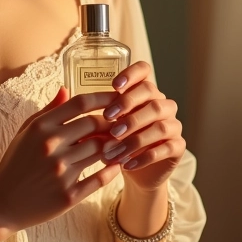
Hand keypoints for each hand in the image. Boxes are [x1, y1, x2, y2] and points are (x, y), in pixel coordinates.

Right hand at [0, 85, 120, 236]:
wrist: (2, 203)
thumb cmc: (14, 163)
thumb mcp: (25, 132)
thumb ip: (48, 111)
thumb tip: (66, 89)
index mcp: (41, 127)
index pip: (79, 104)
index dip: (102, 97)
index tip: (116, 97)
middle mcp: (52, 146)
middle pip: (93, 125)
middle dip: (111, 121)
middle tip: (121, 122)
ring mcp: (61, 172)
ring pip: (100, 150)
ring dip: (115, 145)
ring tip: (122, 141)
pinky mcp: (69, 195)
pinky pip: (99, 178)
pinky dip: (112, 170)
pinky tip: (117, 164)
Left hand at [100, 61, 185, 191]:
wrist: (132, 170)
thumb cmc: (113, 141)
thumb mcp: (100, 124)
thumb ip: (90, 110)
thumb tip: (63, 92)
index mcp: (143, 91)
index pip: (144, 71)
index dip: (131, 74)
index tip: (113, 85)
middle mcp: (161, 104)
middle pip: (152, 94)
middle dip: (129, 105)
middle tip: (108, 118)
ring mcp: (173, 125)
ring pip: (159, 124)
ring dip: (134, 137)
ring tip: (113, 149)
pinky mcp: (178, 147)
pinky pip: (166, 148)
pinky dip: (145, 156)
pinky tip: (127, 164)